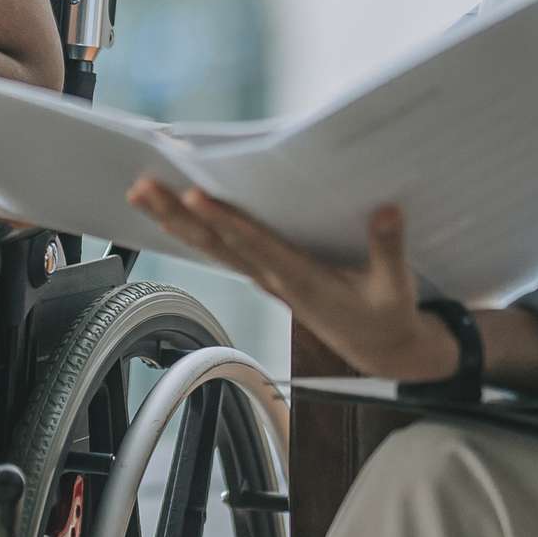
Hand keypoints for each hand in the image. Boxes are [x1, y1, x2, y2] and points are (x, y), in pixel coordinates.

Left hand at [122, 182, 460, 384]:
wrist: (379, 349)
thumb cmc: (386, 315)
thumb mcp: (396, 287)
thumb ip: (389, 249)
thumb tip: (388, 210)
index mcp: (304, 281)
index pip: (256, 246)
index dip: (226, 222)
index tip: (195, 197)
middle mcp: (274, 278)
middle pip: (217, 243)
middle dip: (178, 214)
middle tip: (143, 188)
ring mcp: (265, 277)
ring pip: (211, 246)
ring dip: (173, 220)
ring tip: (141, 193)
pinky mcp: (265, 273)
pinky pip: (221, 249)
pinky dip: (193, 230)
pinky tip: (170, 212)